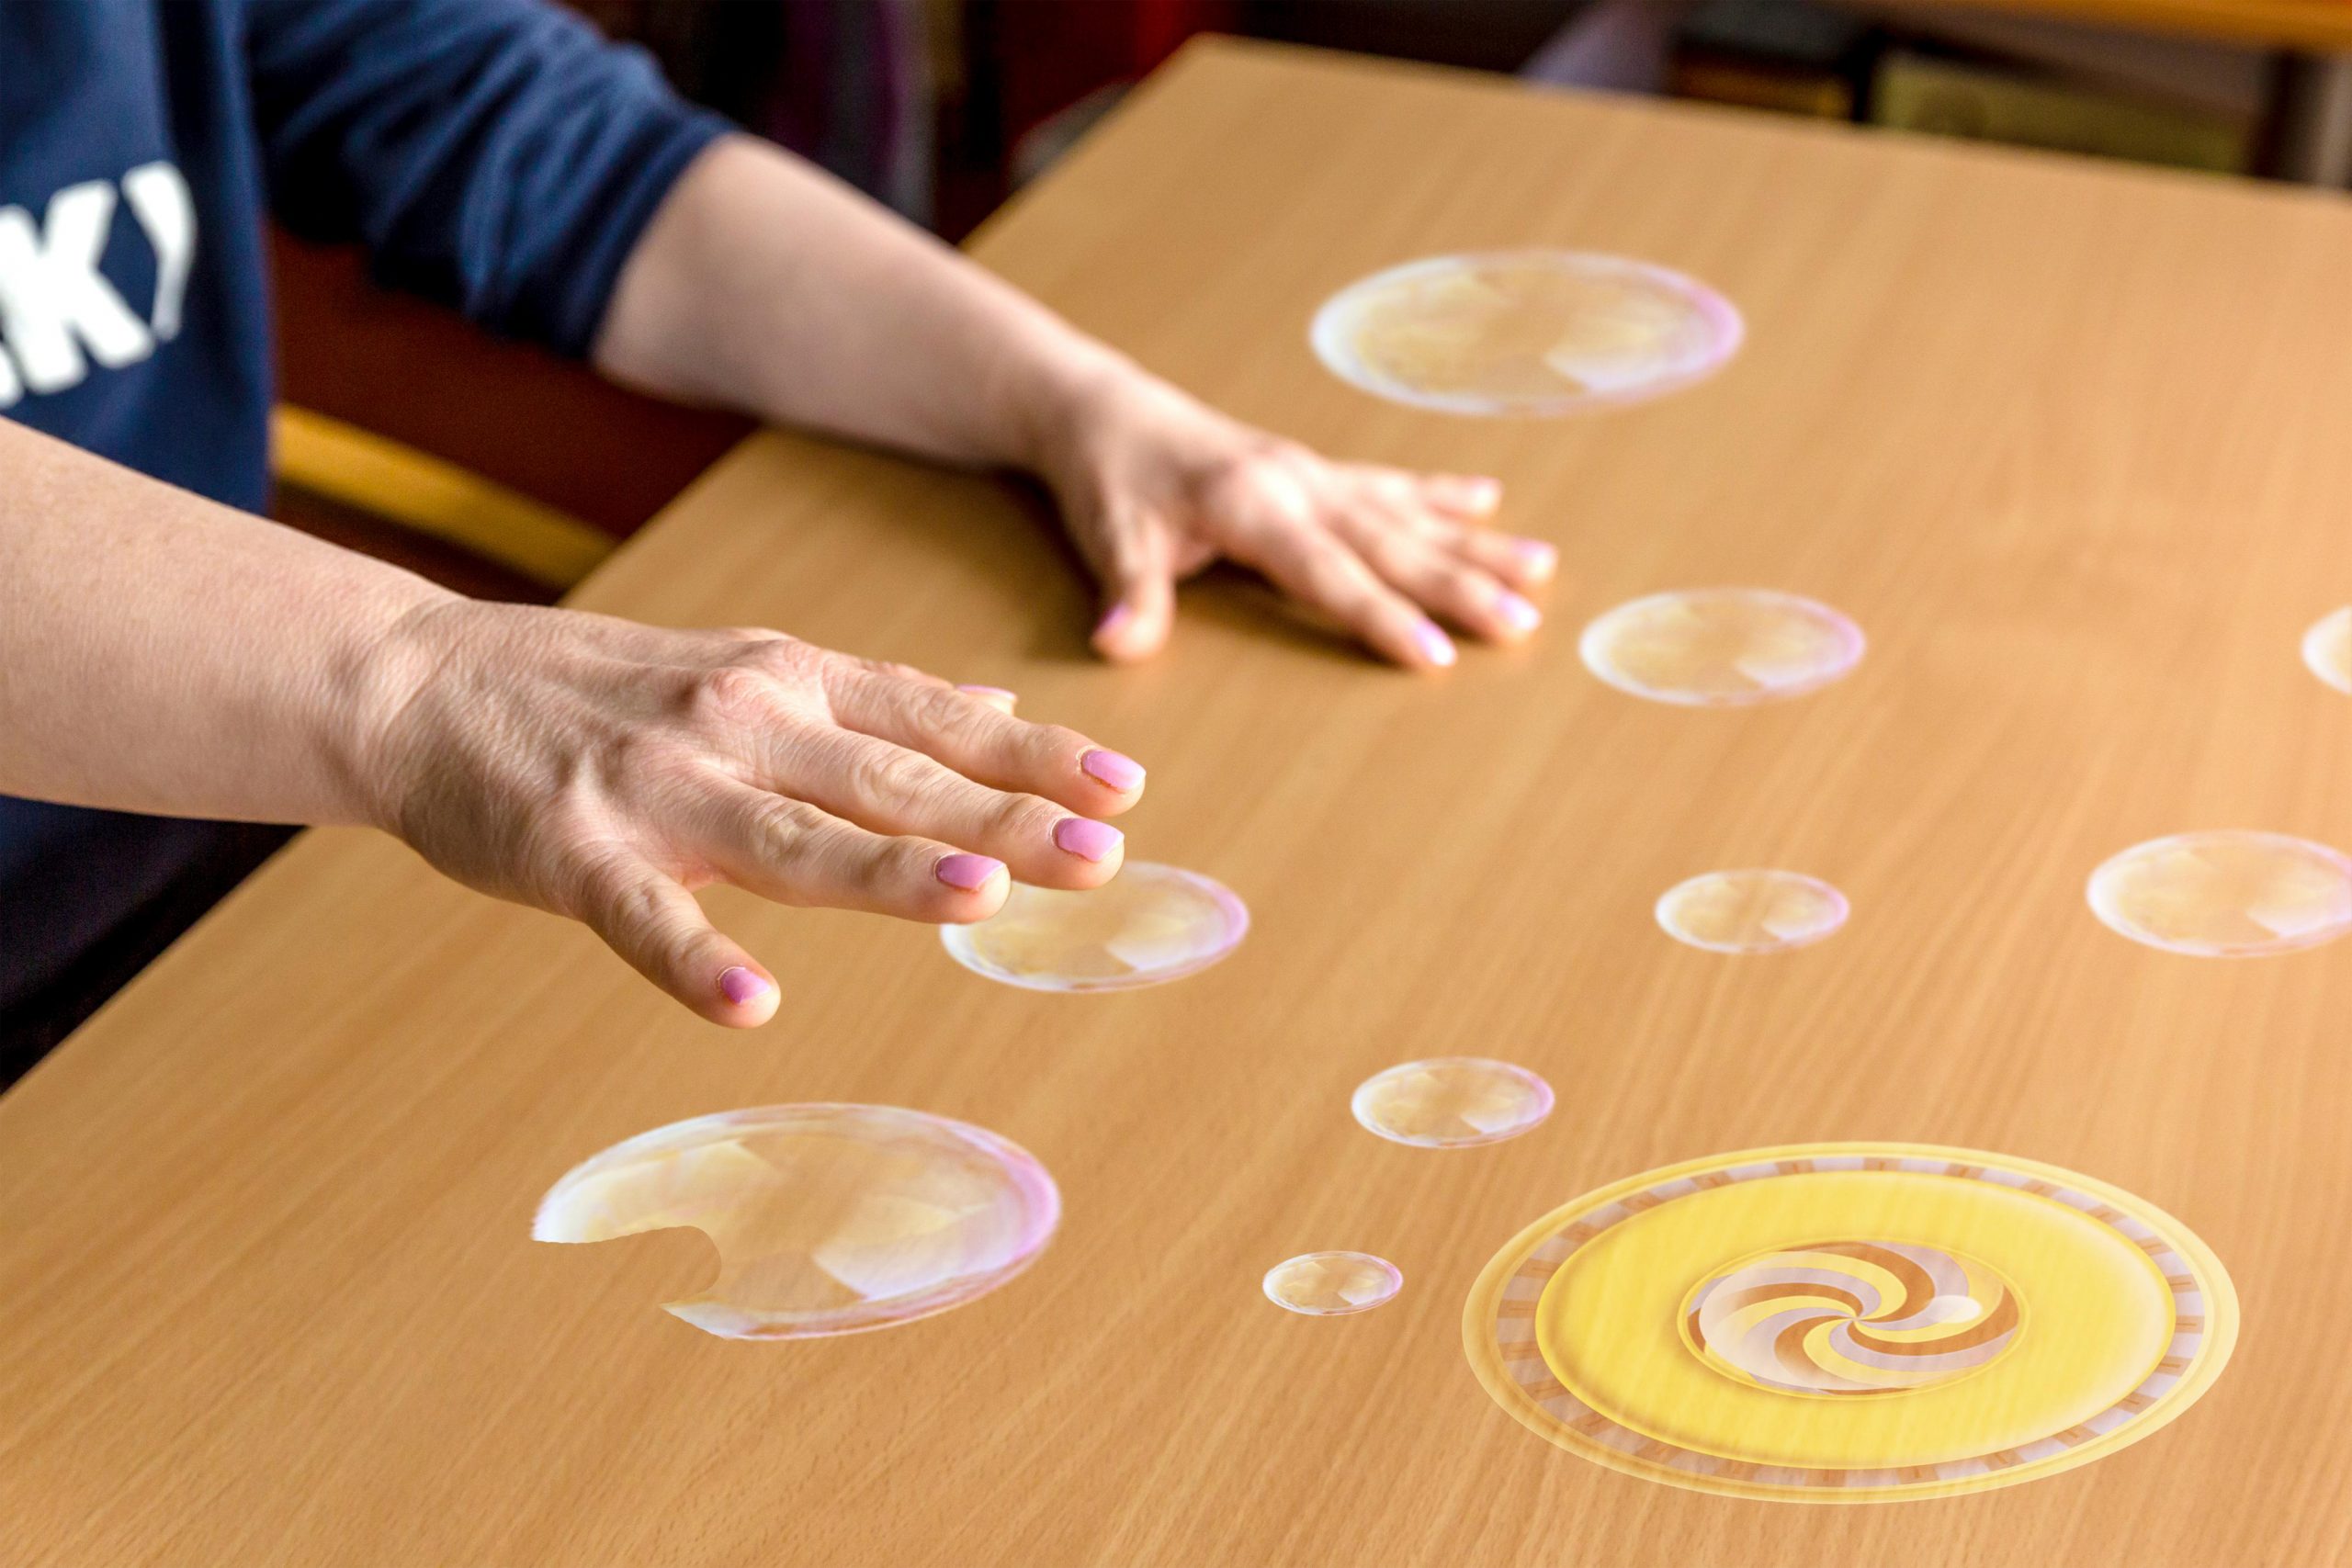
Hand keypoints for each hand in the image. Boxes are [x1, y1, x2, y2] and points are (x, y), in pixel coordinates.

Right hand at [360, 601, 1144, 1025]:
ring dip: (886, 870)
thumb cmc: (610, 688)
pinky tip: (751, 1007)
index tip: (1126, 788)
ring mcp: (658, 787)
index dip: (1032, 755)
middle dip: (1002, 817)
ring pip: (789, 837)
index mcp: (792, 681)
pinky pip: (643, 916)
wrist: (425, 683)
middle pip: (889, 780)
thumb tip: (998, 706)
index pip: (934, 720)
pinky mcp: (574, 852)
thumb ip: (876, 700)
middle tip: (1103, 853)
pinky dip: (694, 960)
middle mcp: (740, 721)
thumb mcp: (756, 665)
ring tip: (981, 899)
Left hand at [1030, 368, 1558, 668]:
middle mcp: (1299, 484)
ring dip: (1474, 542)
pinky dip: (1440, 493)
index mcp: (1253, 505)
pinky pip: (1390, 484)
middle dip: (1461, 585)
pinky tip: (1490, 499)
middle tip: (1522, 624)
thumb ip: (1130, 594)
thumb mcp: (1111, 536)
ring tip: (1542, 567)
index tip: (1436, 655)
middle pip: (1392, 544)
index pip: (1330, 574)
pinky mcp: (1314, 469)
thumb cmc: (1109, 478)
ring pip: (1408, 513)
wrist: (1105, 411)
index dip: (1383, 616)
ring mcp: (1313, 473)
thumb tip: (1119, 647)